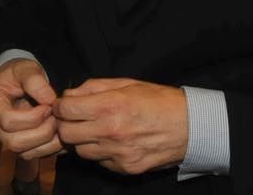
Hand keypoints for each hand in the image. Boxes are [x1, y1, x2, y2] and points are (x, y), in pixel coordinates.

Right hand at [0, 58, 61, 159]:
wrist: (18, 80)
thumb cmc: (19, 73)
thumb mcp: (26, 68)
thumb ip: (35, 80)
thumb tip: (49, 99)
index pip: (7, 121)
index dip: (32, 118)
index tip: (48, 106)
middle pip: (14, 142)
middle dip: (41, 132)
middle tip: (55, 117)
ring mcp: (3, 136)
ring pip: (24, 153)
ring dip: (48, 141)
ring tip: (58, 122)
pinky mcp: (17, 144)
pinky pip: (33, 155)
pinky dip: (50, 147)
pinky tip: (57, 131)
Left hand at [54, 78, 187, 174]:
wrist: (191, 126)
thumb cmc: (158, 100)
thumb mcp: (125, 84)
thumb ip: (92, 88)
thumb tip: (68, 95)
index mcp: (108, 106)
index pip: (64, 110)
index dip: (61, 106)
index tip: (66, 106)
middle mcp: (110, 131)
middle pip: (66, 133)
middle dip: (66, 125)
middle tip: (76, 119)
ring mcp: (118, 153)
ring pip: (80, 151)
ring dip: (83, 141)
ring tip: (97, 130)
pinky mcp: (126, 167)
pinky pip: (100, 162)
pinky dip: (101, 153)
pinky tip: (113, 142)